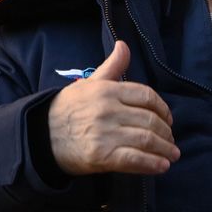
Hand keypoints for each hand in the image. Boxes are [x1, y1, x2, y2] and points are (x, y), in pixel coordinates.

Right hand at [47, 41, 179, 174]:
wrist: (40, 137)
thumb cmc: (67, 109)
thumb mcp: (89, 83)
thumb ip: (111, 66)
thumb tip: (124, 45)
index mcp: (108, 90)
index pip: (147, 96)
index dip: (163, 109)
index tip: (168, 120)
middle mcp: (108, 110)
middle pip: (150, 120)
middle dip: (166, 132)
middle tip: (171, 140)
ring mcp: (105, 133)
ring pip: (146, 139)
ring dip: (164, 149)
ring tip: (172, 154)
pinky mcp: (102, 155)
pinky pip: (135, 159)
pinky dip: (152, 163)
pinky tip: (162, 166)